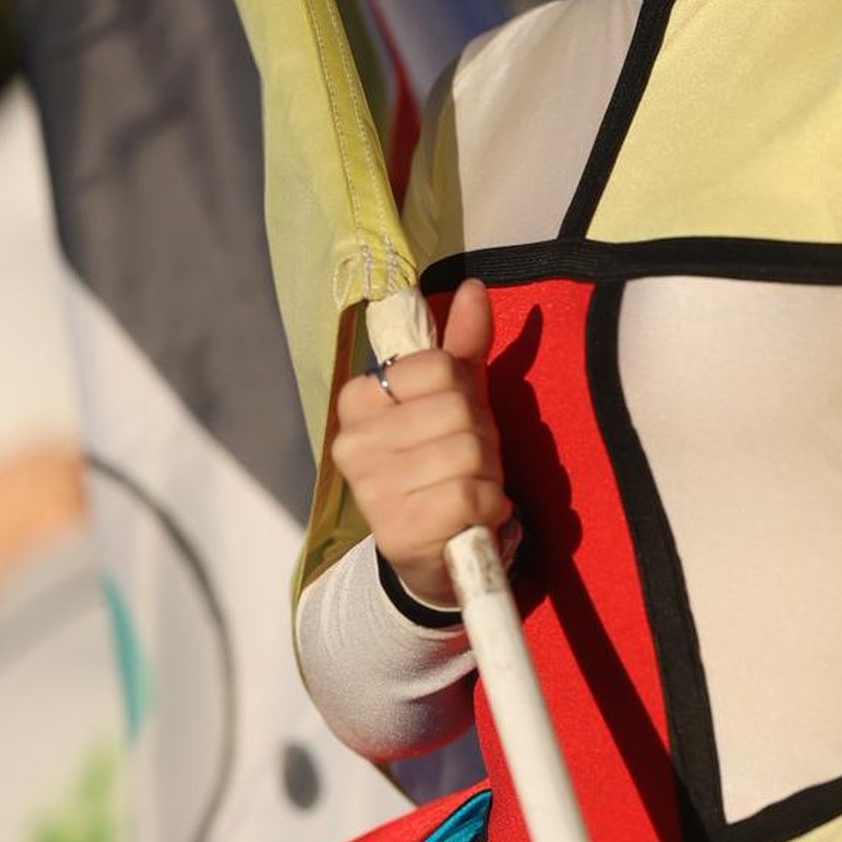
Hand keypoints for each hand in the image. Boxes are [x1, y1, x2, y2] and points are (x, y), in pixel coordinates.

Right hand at [330, 278, 510, 609]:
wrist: (431, 554)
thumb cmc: (442, 464)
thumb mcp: (454, 400)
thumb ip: (462, 345)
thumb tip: (474, 288)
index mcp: (359, 400)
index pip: (438, 366)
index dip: (466, 392)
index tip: (456, 421)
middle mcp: (352, 442)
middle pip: (458, 408)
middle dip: (482, 437)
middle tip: (468, 462)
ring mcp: (370, 490)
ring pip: (468, 451)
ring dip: (488, 474)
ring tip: (469, 490)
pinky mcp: (397, 532)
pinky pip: (470, 494)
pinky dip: (489, 506)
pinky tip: (471, 518)